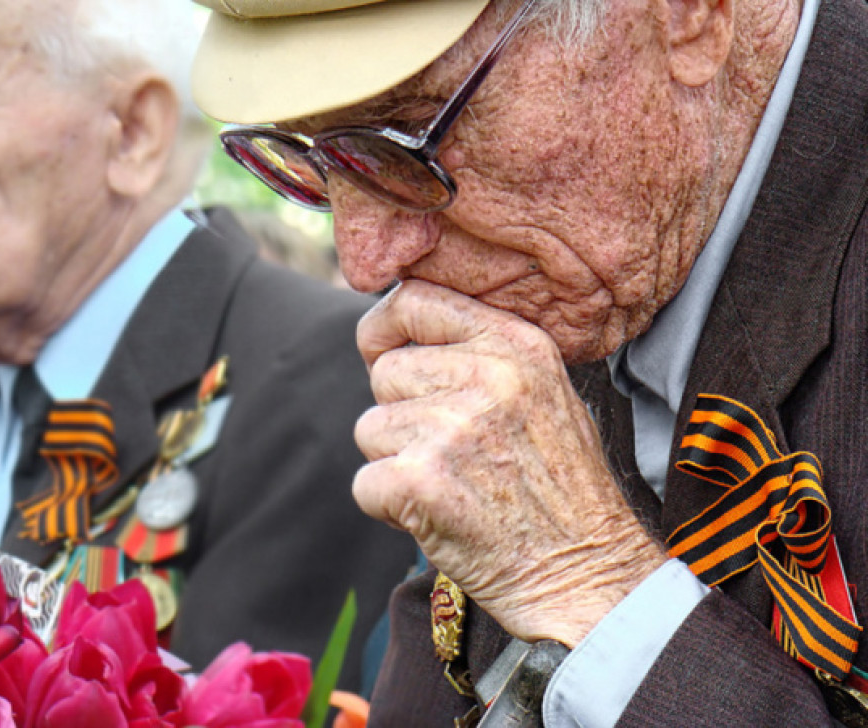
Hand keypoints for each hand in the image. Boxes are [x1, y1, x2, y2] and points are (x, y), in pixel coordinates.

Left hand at [353, 279, 666, 646]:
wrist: (586, 575)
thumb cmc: (560, 491)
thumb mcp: (545, 394)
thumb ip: (481, 356)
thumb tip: (398, 333)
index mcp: (517, 345)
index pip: (415, 299)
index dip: (384, 327)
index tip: (380, 351)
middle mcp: (486, 377)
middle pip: (385, 372)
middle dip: (401, 414)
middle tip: (452, 453)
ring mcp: (451, 428)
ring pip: (371, 429)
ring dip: (396, 463)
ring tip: (454, 487)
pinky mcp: (420, 480)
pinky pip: (365, 483)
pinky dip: (388, 508)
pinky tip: (439, 517)